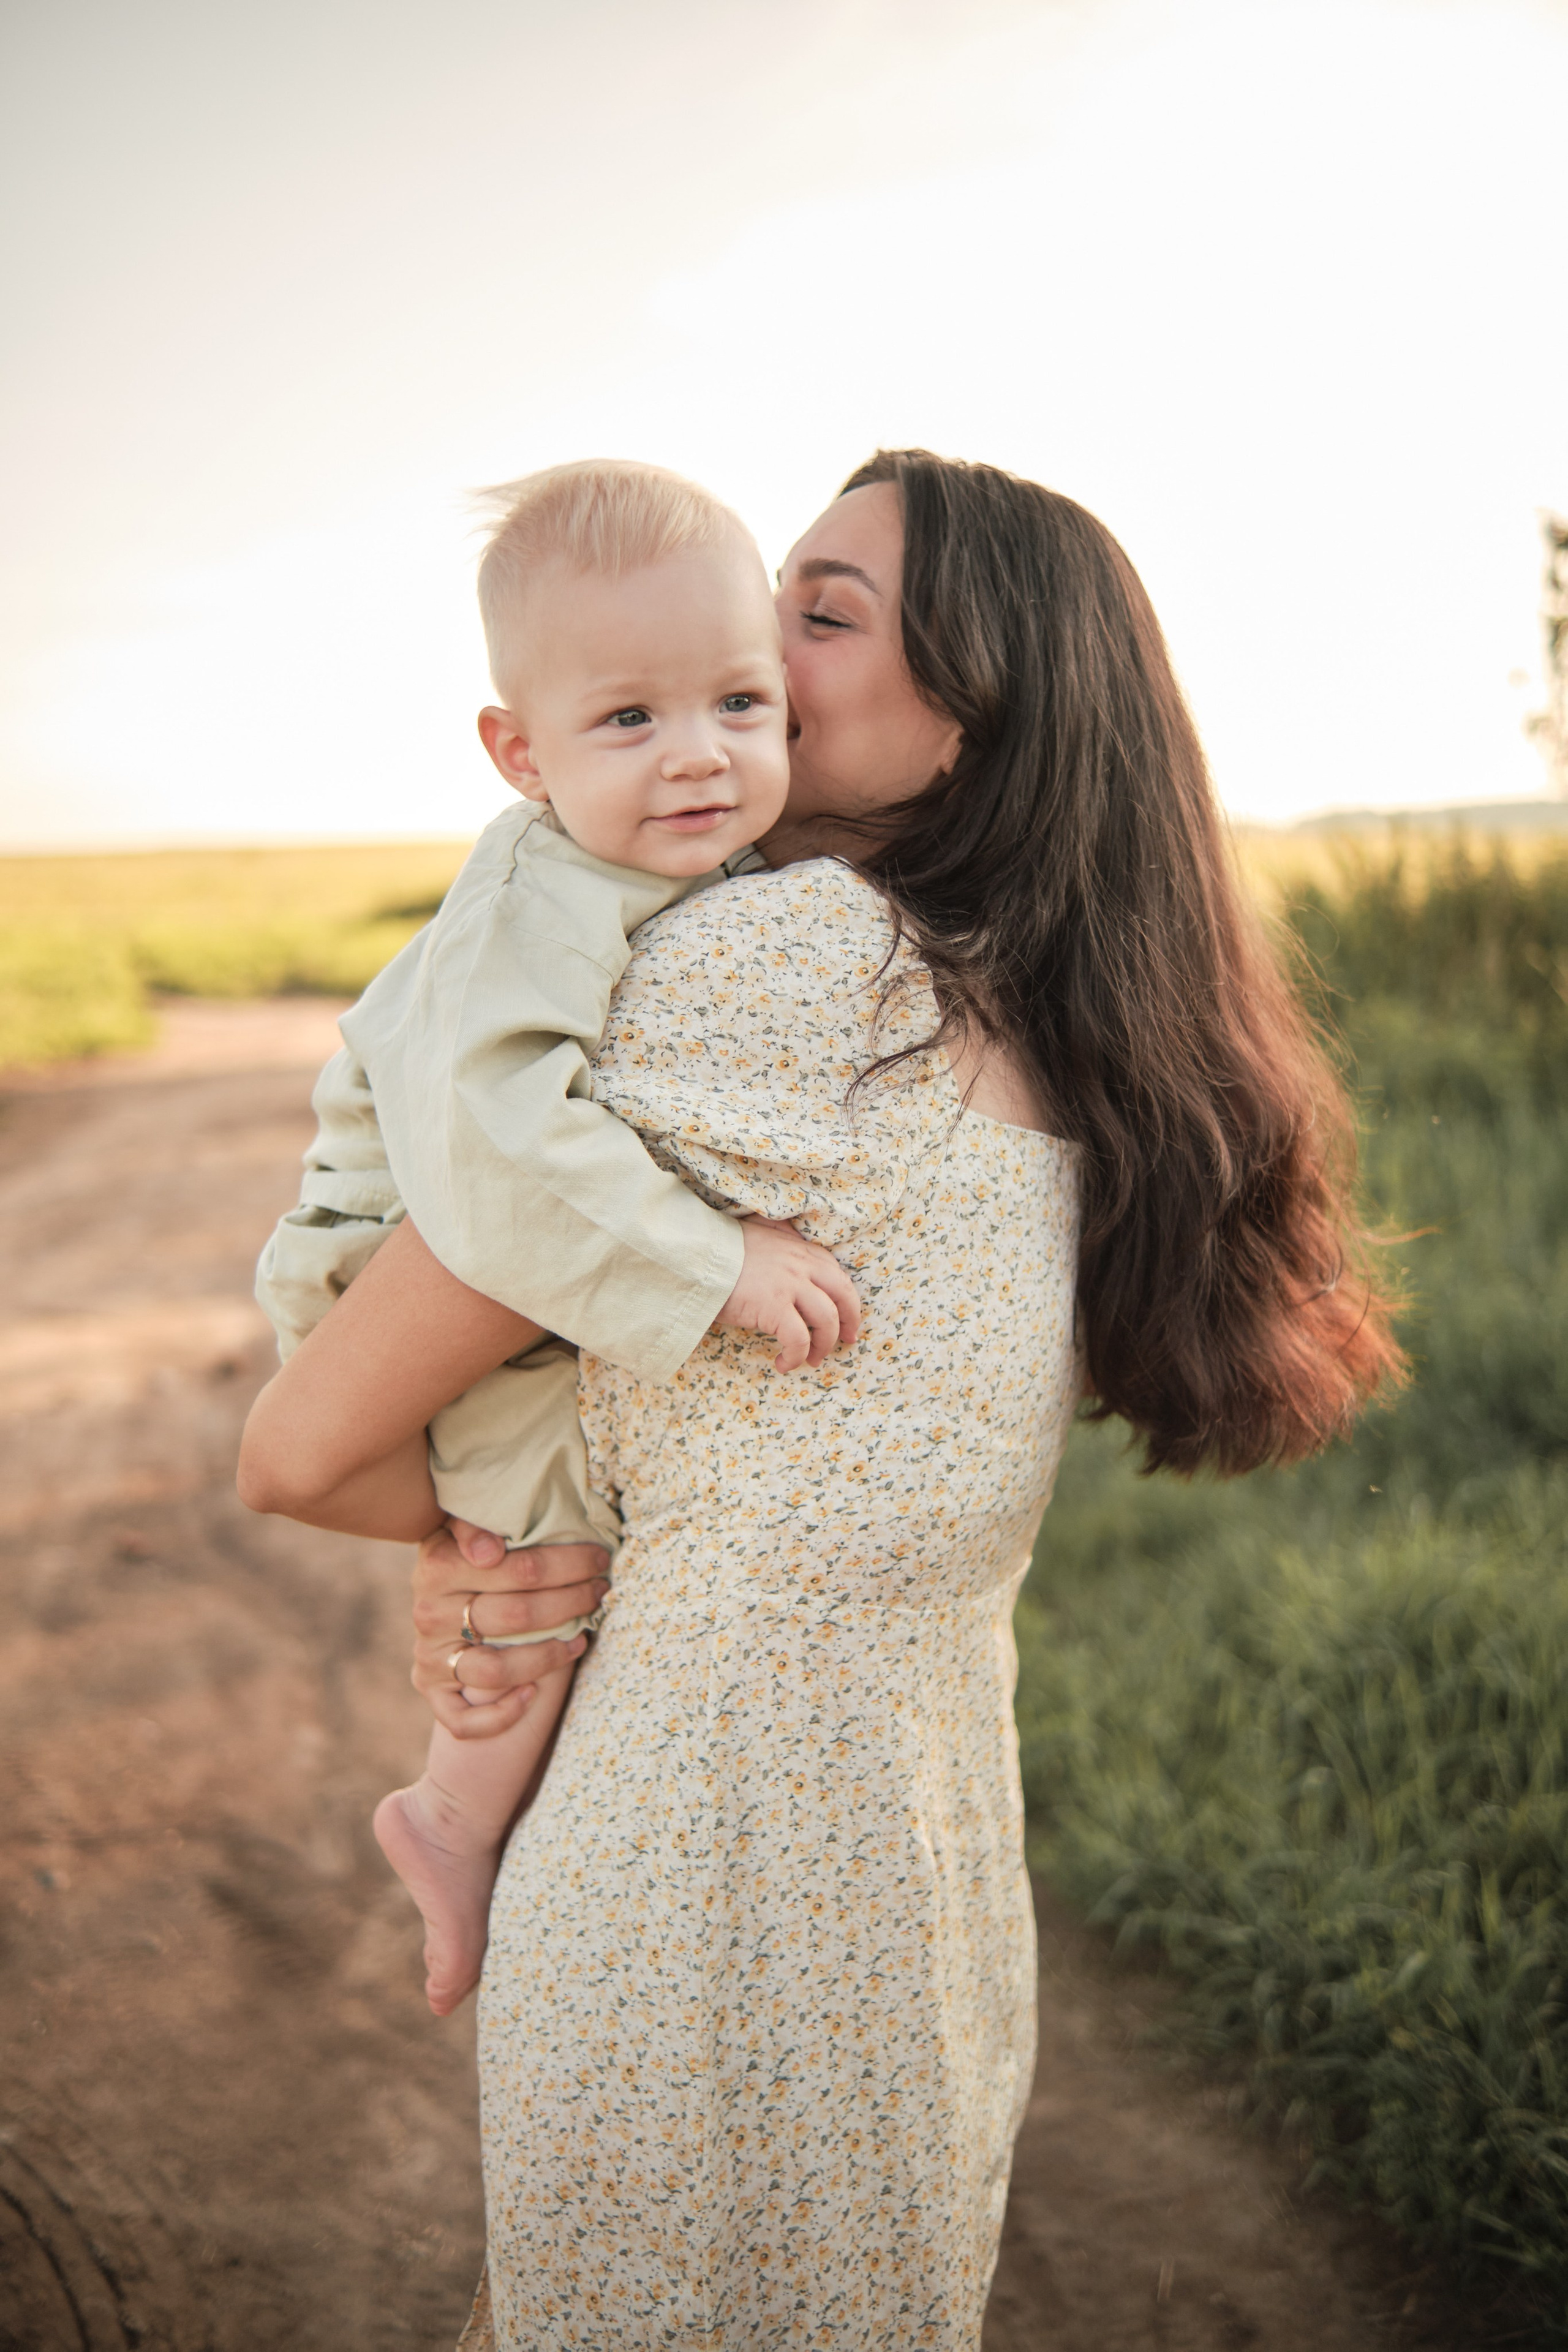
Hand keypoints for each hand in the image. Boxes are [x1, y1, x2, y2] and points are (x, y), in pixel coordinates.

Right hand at [411, 1520, 611, 1740]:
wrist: (434, 1597)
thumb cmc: (467, 1556)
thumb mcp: (466, 1527)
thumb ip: (475, 1524)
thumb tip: (491, 1551)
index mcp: (440, 1565)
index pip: (521, 1569)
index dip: (569, 1564)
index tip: (599, 1557)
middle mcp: (430, 1612)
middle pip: (517, 1616)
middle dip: (571, 1603)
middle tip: (600, 1591)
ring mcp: (430, 1655)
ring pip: (496, 1669)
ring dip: (548, 1658)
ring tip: (581, 1639)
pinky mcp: (430, 1689)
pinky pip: (461, 1719)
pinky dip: (500, 1714)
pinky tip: (532, 1694)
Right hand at [713, 1217, 861, 1372]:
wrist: (696, 1254)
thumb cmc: (722, 1248)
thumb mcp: (760, 1232)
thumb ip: (782, 1237)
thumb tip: (793, 1239)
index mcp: (800, 1250)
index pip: (838, 1276)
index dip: (847, 1301)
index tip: (847, 1320)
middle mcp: (801, 1265)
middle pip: (843, 1296)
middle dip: (849, 1322)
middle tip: (845, 1342)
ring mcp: (789, 1285)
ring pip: (826, 1320)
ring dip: (823, 1345)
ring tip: (811, 1359)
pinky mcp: (773, 1306)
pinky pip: (798, 1339)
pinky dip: (795, 1356)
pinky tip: (782, 1363)